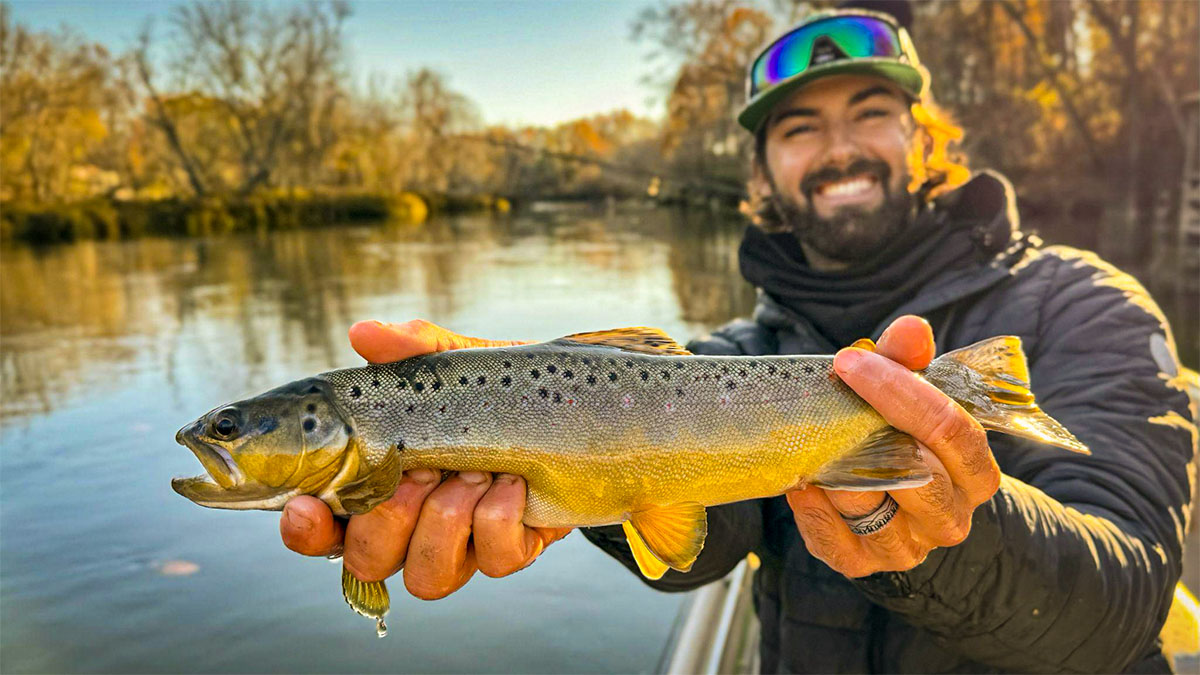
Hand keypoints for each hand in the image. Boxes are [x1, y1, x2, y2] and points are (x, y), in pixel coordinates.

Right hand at [278, 319, 571, 598]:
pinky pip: (495, 561)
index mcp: (380, 487)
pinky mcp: (514, 550)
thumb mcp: (454, 365)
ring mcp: (463, 546)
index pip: (324, 530)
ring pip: (427, 578)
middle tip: (423, 470)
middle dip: (389, 519)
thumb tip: (364, 333)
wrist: (574, 405)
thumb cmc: (496, 390)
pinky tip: (511, 482)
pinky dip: (498, 520)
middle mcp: (413, 527)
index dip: (307, 530)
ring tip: (472, 474)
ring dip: (444, 524)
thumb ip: (411, 351)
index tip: (308, 504)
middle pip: (367, 563)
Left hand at [786, 315, 1001, 577]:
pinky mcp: (863, 563)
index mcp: (975, 472)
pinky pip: (835, 542)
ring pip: (872, 509)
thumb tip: (911, 328)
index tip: (850, 362)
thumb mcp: (907, 396)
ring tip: (813, 441)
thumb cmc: (901, 436)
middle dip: (865, 432)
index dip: (900, 392)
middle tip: (828, 398)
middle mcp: (950, 516)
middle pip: (918, 475)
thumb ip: (906, 362)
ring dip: (837, 473)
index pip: (952, 429)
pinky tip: (801, 482)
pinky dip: (813, 511)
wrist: (892, 501)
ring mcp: (908, 547)